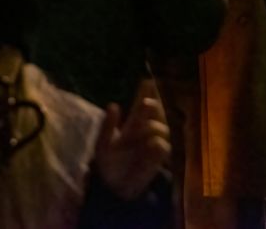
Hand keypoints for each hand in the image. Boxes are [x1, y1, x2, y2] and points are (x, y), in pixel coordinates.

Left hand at [94, 80, 170, 200]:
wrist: (115, 186)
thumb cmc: (108, 162)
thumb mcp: (103, 143)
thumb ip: (108, 125)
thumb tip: (113, 104)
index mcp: (132, 124)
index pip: (142, 105)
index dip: (146, 92)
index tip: (148, 79)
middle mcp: (146, 131)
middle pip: (156, 113)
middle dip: (153, 106)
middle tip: (146, 103)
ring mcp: (155, 143)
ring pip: (161, 128)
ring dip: (152, 126)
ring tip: (143, 131)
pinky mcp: (160, 158)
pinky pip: (162, 146)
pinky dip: (156, 143)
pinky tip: (152, 143)